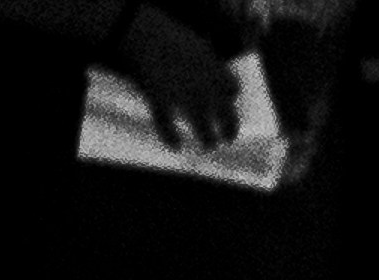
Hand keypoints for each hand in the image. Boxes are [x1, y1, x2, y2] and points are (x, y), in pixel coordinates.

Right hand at [109, 0, 242, 142]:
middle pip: (226, 113)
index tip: (227, 102)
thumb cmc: (170, 38)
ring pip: (203, 126)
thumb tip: (213, 72)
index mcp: (214, 69)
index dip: (229, 97)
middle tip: (228, 138)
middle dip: (230, 128)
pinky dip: (172, 137)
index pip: (232, 89)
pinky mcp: (162, 102)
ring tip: (209, 145)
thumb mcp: (196, 45)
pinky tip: (176, 145)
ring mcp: (183, 96)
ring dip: (208, 138)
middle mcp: (204, 86)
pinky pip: (168, 126)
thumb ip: (208, 60)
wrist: (146, 34)